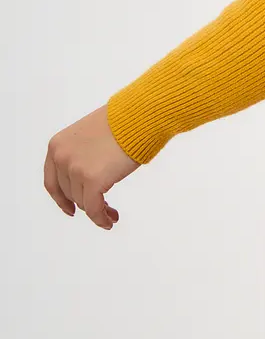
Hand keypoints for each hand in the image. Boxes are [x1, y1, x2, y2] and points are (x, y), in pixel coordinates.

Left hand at [45, 104, 139, 229]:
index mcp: (57, 146)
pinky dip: (101, 219)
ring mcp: (75, 169)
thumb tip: (83, 182)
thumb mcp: (88, 135)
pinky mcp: (92, 180)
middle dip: (86, 202)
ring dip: (97, 210)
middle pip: (70, 193)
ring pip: (83, 202)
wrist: (138, 116)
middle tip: (104, 207)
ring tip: (112, 213)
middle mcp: (61, 158)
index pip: (52, 181)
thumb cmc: (121, 122)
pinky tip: (110, 221)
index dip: (61, 199)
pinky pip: (94, 209)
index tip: (70, 209)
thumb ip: (79, 155)